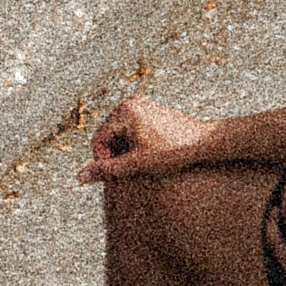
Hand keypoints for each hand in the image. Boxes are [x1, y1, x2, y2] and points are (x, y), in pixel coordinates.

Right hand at [85, 93, 219, 179]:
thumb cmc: (174, 152)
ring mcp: (141, 105)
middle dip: (112, 158)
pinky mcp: (150, 111)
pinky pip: (131, 130)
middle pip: (108, 136)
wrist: (205, 142)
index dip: (101, 163)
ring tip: (134, 170)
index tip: (113, 181)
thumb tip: (79, 177)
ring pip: (119, 134)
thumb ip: (107, 170)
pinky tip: (143, 159)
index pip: (99, 140)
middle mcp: (130, 103)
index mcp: (124, 111)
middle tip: (122, 179)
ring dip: (122, 154)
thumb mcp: (137, 164)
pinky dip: (132, 146)